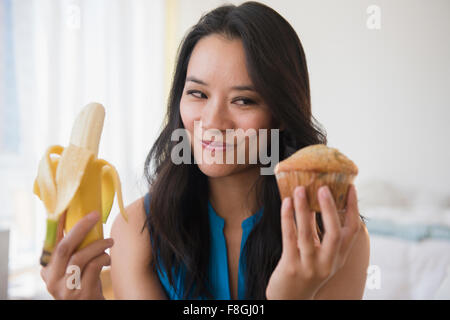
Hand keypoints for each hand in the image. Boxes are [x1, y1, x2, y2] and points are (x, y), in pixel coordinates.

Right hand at [40, 211, 113, 299]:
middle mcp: (52, 280)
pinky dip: (103, 258)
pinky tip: (108, 258)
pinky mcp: (81, 294)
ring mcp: (65, 289)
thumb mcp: (74, 268)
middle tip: (95, 216)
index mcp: (48, 270)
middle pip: (63, 248)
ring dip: (98, 245)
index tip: (66, 208)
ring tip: (109, 241)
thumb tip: (85, 220)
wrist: (92, 305)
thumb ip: (74, 251)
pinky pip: (93, 267)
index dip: (57, 225)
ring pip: (80, 257)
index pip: (51, 242)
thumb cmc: (86, 282)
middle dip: (80, 228)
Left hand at [266, 184, 360, 299]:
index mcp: (339, 257)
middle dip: (330, 209)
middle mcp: (328, 263)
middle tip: (323, 188)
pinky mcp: (291, 267)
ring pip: (308, 234)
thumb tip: (317, 200)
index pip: (352, 231)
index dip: (353, 208)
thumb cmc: (305, 269)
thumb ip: (321, 232)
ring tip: (299, 189)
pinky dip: (287, 218)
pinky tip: (286, 203)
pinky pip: (289, 238)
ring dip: (304, 209)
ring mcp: (309, 266)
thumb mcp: (320, 254)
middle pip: (335, 233)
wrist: (290, 299)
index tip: (350, 187)